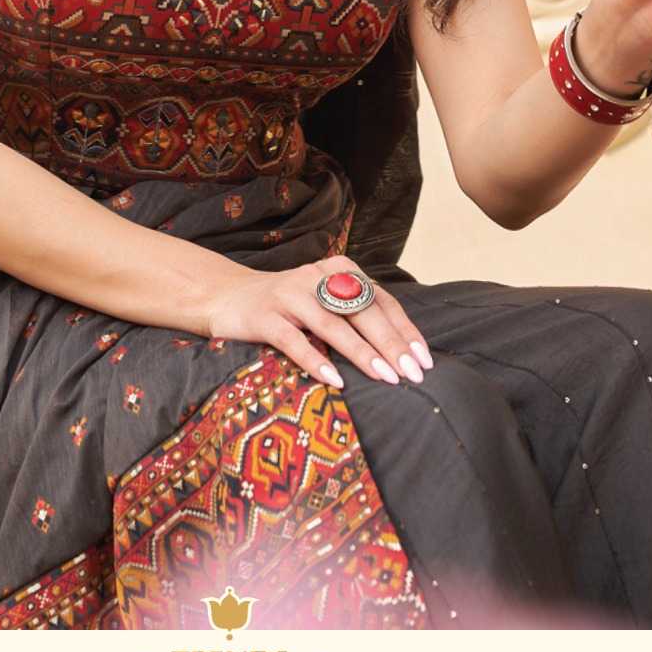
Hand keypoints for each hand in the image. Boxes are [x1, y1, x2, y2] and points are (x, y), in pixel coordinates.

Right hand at [204, 254, 434, 387]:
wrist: (227, 296)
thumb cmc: (289, 307)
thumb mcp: (326, 301)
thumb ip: (357, 314)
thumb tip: (404, 351)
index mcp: (338, 270)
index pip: (381, 299)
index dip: (404, 330)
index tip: (424, 359)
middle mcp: (316, 276)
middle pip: (361, 311)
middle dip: (391, 344)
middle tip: (413, 373)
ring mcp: (288, 295)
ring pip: (332, 325)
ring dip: (362, 353)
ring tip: (386, 377)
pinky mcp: (264, 316)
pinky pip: (294, 340)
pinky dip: (315, 360)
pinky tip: (335, 381)